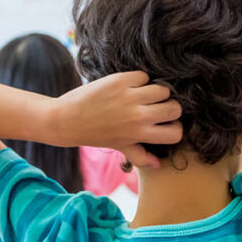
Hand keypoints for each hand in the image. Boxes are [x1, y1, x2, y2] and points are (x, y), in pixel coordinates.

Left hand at [54, 71, 181, 167]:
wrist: (66, 119)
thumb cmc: (94, 134)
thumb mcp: (119, 147)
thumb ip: (140, 156)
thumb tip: (159, 165)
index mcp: (140, 134)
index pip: (175, 132)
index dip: (174, 127)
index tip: (166, 123)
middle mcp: (138, 116)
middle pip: (174, 108)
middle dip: (169, 107)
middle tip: (157, 107)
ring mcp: (130, 97)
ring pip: (162, 89)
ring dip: (156, 92)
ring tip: (144, 95)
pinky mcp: (120, 80)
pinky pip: (144, 76)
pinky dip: (140, 80)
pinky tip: (130, 86)